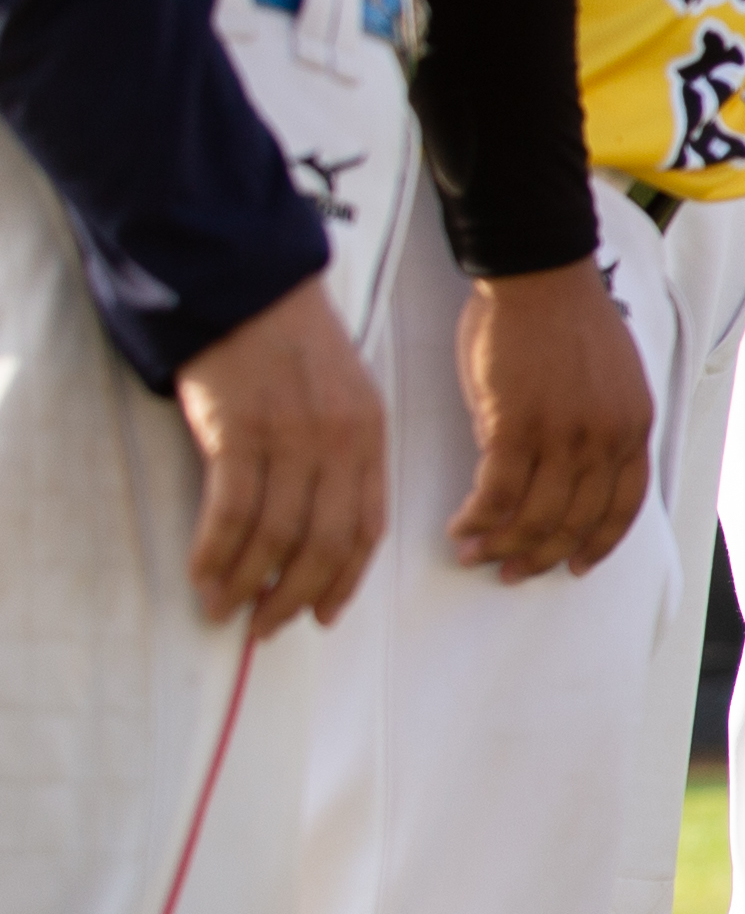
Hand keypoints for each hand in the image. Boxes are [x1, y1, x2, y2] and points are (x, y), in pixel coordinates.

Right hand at [175, 279, 383, 633]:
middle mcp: (339, 443)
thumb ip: (343, 455)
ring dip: (248, 582)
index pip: (368, 526)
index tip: (325, 614)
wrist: (251, 286)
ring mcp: (291, 437)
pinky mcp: (240, 430)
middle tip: (268, 627)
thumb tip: (317, 526)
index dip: (345, 579)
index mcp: (372, 436)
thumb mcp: (346, 395)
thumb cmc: (294, 343)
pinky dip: (216, 550)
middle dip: (296, 595)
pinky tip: (203, 573)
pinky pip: (231, 509)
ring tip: (226, 610)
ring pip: (276, 535)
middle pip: (324, 542)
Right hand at [451, 259, 654, 578]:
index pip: (624, 505)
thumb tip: (566, 470)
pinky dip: (476, 520)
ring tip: (476, 555)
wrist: (538, 273)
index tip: (577, 566)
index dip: (599, 543)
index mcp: (634, 425)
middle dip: (542, 556)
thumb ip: (598, 425)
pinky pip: (495, 495)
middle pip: (576, 521)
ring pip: (535, 516)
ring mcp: (563, 435)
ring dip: (502, 546)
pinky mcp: (515, 426)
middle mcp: (606, 438)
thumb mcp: (609, 377)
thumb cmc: (564, 318)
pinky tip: (460, 527)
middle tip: (511, 572)